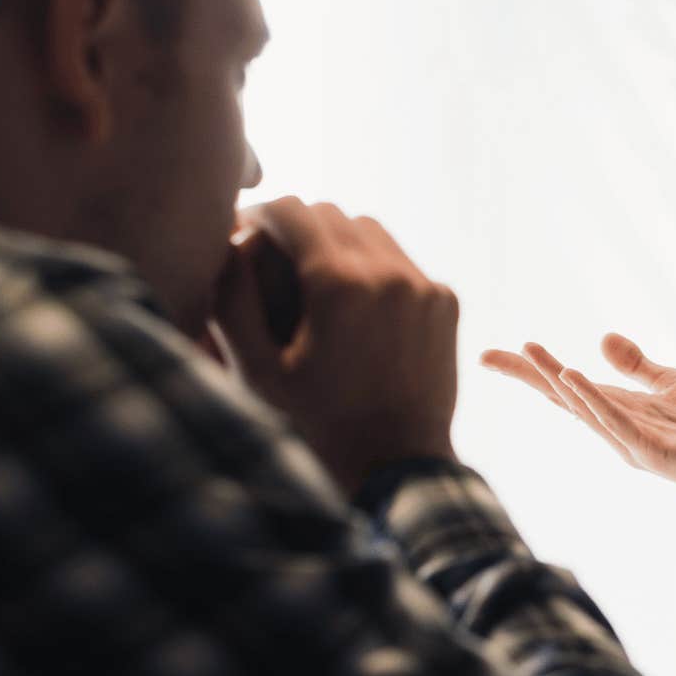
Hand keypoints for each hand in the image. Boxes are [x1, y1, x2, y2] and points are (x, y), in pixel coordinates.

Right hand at [212, 197, 458, 495]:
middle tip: (273, 254)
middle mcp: (387, 272)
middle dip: (297, 227)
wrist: (396, 465)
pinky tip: (356, 303)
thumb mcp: (257, 370)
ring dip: (338, 242)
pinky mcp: (446, 302)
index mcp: (337, 282)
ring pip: (371, 230)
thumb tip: (229, 240)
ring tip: (313, 275)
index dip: (260, 214)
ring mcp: (423, 285)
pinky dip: (375, 269)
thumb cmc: (315, 426)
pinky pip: (402, 263)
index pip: (291, 210)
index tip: (244, 231)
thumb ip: (233, 299)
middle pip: (331, 214)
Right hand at [480, 335, 675, 517]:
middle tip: (487, 356)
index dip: (534, 370)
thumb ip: (637, 365)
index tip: (494, 354)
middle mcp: (616, 427)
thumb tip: (601, 337)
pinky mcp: (650, 450)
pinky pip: (616, 421)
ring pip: (584, 407)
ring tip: (530, 354)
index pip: (568, 387)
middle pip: (563, 397)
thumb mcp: (673, 384)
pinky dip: (594, 401)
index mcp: (619, 410)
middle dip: (529, 376)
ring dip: (556, 380)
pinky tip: (573, 378)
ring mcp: (630, 440)